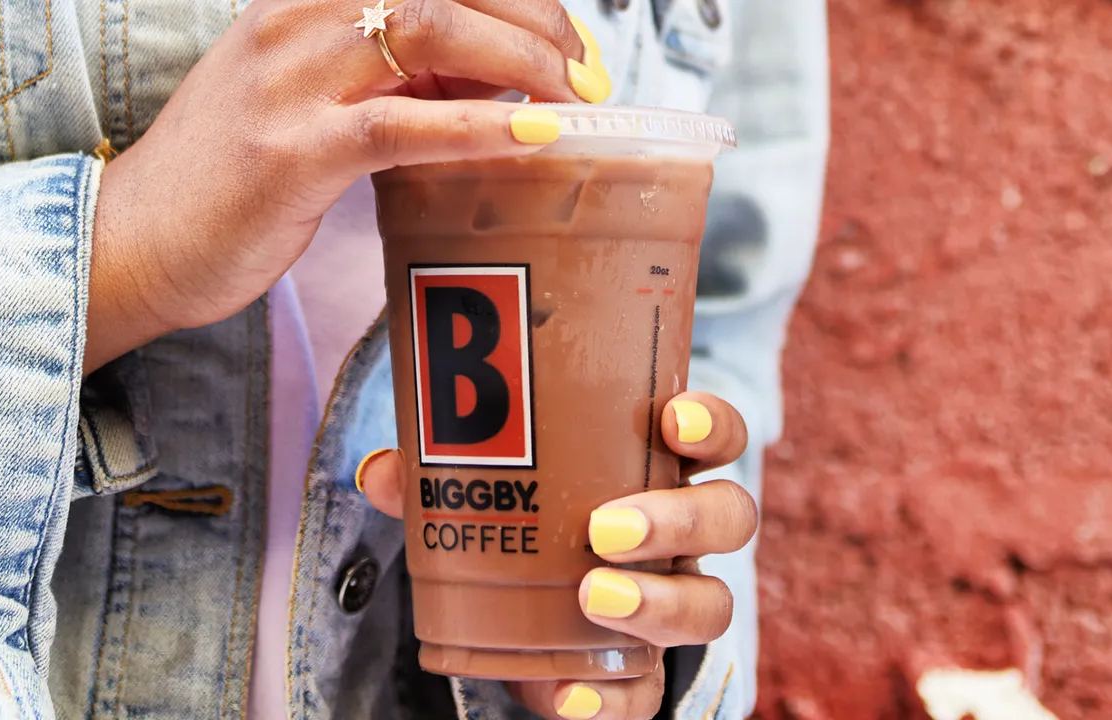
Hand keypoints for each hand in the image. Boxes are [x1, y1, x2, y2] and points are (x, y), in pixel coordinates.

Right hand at [85, 0, 611, 371]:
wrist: (141, 236)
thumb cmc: (240, 171)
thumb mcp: (322, 95)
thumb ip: (404, 74)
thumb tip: (504, 73)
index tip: (573, 38)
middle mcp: (298, 17)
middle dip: (538, 19)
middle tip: (589, 73)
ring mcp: (291, 79)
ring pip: (434, 29)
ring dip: (524, 59)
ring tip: (575, 99)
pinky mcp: (294, 152)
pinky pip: (404, 124)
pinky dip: (481, 126)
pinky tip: (533, 135)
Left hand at [357, 392, 757, 719]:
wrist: (516, 622)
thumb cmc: (522, 525)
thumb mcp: (480, 489)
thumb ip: (437, 477)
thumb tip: (382, 473)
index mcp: (657, 472)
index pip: (715, 438)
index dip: (711, 426)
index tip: (672, 419)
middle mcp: (682, 537)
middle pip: (730, 517)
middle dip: (682, 519)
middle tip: (606, 528)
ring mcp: (672, 604)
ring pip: (713, 604)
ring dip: (661, 603)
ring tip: (594, 598)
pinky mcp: (641, 674)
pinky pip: (652, 693)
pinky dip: (614, 698)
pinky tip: (569, 693)